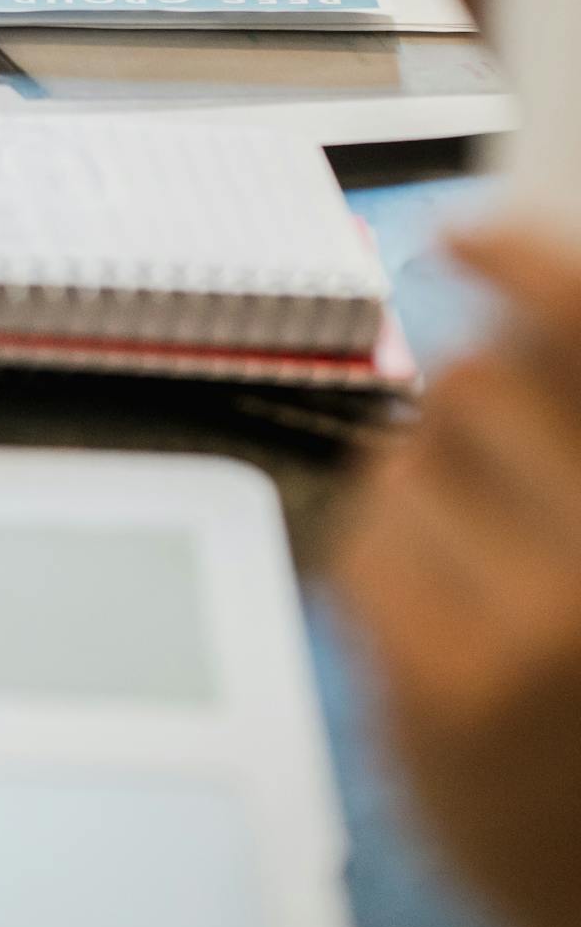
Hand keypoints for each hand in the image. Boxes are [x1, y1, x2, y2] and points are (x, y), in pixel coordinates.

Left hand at [333, 223, 580, 926]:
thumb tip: (509, 295)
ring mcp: (545, 625)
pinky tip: (444, 630)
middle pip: (480, 386)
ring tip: (484, 586)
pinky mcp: (450, 689)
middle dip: (472, 419)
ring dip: (428, 502)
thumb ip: (575, 429)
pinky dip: (391, 571)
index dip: (530, 264)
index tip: (470, 237)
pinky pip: (367, 546)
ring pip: (408, 464)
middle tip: (497, 493)